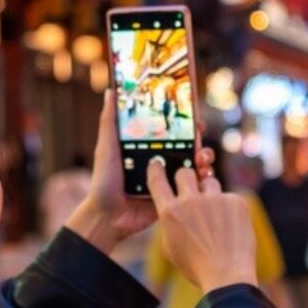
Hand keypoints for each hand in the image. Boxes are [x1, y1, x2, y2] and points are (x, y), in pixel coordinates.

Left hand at [66, 100, 213, 252]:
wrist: (107, 217)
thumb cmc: (103, 181)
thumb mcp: (107, 148)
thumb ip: (109, 121)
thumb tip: (111, 91)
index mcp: (147, 148)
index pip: (170, 130)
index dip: (184, 121)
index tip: (194, 114)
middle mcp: (160, 161)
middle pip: (187, 145)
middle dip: (198, 139)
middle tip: (200, 136)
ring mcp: (168, 179)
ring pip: (194, 164)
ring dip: (204, 158)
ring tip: (202, 159)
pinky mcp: (173, 197)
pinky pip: (193, 187)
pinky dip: (203, 180)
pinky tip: (204, 177)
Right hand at [149, 157, 256, 293]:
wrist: (228, 276)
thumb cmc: (196, 266)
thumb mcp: (170, 247)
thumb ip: (169, 223)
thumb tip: (174, 210)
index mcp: (170, 213)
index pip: (157, 180)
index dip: (156, 169)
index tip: (158, 163)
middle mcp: (191, 201)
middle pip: (185, 172)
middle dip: (186, 179)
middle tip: (191, 190)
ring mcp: (215, 199)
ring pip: (209, 182)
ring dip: (210, 195)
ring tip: (215, 218)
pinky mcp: (236, 201)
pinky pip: (229, 197)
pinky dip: (229, 208)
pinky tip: (230, 227)